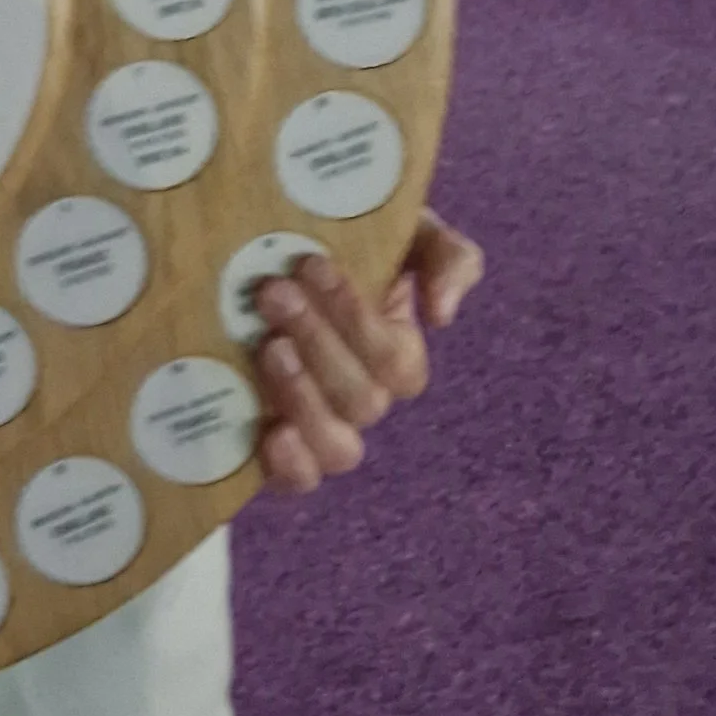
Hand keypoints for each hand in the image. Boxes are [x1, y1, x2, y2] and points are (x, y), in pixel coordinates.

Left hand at [252, 212, 482, 495]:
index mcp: (396, 350)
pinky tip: (270, 434)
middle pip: (362, 399)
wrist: (272, 246)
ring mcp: (321, 425)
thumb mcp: (406, 234)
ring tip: (269, 348)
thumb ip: (446, 259)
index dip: (356, 318)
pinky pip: (300, 481)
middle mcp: (363, 396)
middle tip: (273, 293)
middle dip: (318, 342)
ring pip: (340, 447)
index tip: (310, 264)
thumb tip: (441, 315)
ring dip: (305, 398)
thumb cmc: (347, 244)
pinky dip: (291, 467)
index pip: (395, 358)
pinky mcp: (277, 447)